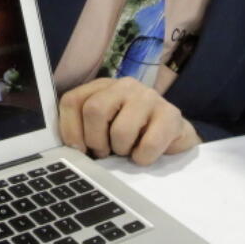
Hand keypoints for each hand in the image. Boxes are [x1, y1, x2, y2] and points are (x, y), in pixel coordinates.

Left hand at [58, 78, 200, 165]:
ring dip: (121, 150)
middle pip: (94, 110)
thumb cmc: (133, 133)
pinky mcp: (171, 114)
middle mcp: (124, 85)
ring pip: (120, 130)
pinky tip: (145, 153)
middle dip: (96, 140)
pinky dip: (143, 158)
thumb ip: (84, 129)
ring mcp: (149, 96)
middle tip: (106, 152)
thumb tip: (71, 148)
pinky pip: (148, 144)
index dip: (70, 129)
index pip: (72, 101)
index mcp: (102, 87)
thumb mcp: (103, 127)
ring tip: (128, 150)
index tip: (78, 149)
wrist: (174, 135)